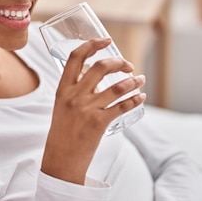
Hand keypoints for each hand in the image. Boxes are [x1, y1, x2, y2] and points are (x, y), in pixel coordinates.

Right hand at [41, 38, 145, 184]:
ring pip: (117, 87)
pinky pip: (123, 106)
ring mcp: (87, 109)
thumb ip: (74, 90)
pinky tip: (141, 97)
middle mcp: (74, 96)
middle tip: (128, 66)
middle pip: (101, 67)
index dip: (92, 44)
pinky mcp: (99, 123)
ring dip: (134, 81)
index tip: (106, 40)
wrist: (61, 160)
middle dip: (119, 62)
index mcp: (63, 89)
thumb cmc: (63, 133)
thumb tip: (92, 75)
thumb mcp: (61, 106)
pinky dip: (136, 100)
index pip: (75, 57)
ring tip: (140, 80)